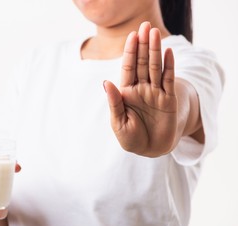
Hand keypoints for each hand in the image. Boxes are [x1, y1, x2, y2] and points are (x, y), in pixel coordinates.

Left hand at [103, 22, 177, 156]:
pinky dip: (169, 67)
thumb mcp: (118, 122)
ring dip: (155, 51)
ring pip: (155, 68)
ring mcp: (155, 93)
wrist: (150, 150)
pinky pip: (168, 80)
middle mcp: (141, 89)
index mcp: (126, 93)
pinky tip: (169, 53)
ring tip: (155, 34)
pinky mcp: (169, 100)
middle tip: (145, 26)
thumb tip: (106, 82)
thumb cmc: (131, 138)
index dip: (130, 52)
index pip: (128, 68)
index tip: (132, 36)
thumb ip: (114, 102)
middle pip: (142, 63)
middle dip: (143, 45)